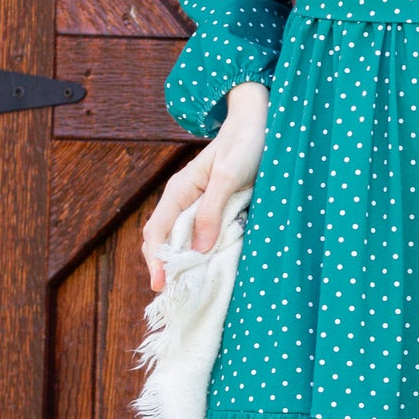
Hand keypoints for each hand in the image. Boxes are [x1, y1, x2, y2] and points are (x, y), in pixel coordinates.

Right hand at [141, 81, 267, 292]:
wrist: (261, 123)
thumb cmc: (244, 144)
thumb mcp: (228, 177)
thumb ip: (211, 210)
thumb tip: (196, 249)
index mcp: (179, 190)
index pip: (156, 231)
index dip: (156, 260)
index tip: (161, 285)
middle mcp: (183, 199)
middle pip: (164, 239)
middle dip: (166, 266)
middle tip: (174, 296)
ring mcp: (198, 205)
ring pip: (182, 240)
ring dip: (183, 263)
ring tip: (188, 289)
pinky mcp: (216, 208)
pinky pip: (202, 235)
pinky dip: (201, 253)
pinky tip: (208, 269)